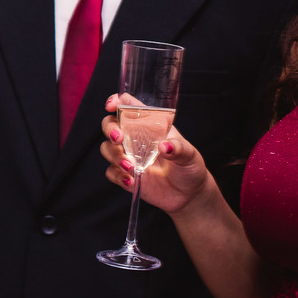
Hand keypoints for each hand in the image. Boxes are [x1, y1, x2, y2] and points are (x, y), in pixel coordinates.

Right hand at [100, 93, 211, 215]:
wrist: (188, 196)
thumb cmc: (190, 168)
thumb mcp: (190, 155)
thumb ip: (179, 148)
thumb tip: (164, 146)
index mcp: (149, 125)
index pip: (128, 107)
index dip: (117, 101)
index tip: (112, 105)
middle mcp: (135, 138)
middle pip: (110, 125)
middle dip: (110, 130)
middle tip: (118, 139)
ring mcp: (128, 156)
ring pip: (107, 148)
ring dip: (115, 156)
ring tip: (131, 167)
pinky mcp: (125, 174)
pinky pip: (111, 171)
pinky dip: (118, 175)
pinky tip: (131, 181)